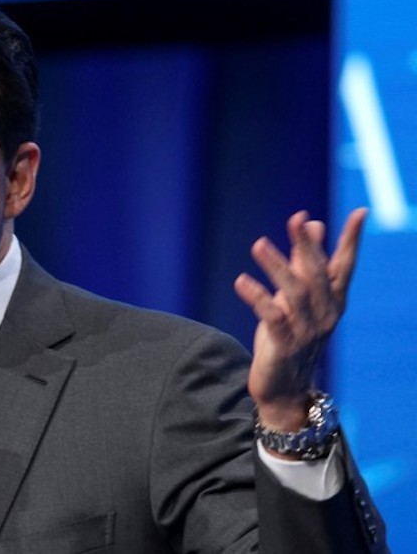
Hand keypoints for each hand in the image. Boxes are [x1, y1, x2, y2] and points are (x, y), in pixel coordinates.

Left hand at [234, 208, 365, 438]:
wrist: (283, 389)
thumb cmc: (290, 336)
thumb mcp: (298, 297)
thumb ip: (305, 262)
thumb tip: (313, 223)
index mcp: (332, 301)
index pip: (344, 266)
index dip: (351, 240)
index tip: (360, 213)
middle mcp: (324, 315)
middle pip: (317, 275)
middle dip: (307, 246)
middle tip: (296, 219)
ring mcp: (306, 331)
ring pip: (294, 293)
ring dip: (276, 267)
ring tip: (258, 244)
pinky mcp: (283, 346)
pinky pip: (272, 318)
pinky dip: (257, 298)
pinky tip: (241, 281)